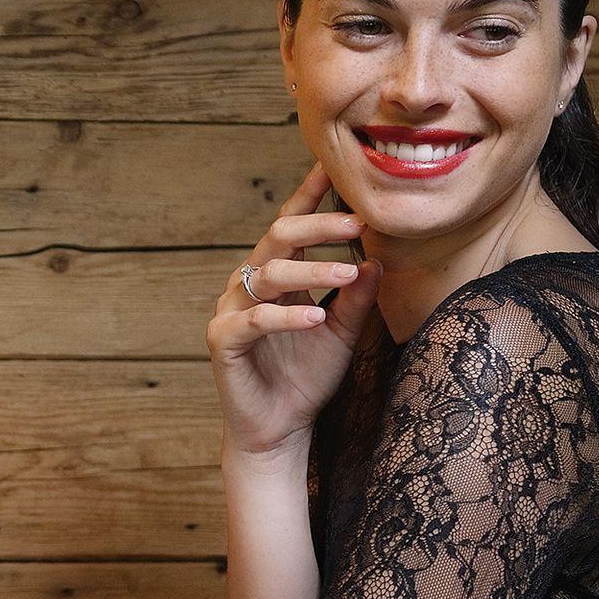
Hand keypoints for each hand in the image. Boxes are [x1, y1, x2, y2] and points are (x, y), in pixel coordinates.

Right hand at [211, 168, 376, 461]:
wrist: (281, 429)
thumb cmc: (307, 378)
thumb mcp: (343, 334)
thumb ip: (357, 298)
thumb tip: (376, 258)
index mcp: (277, 275)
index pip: (293, 225)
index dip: (310, 196)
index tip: (334, 169)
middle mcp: (250, 284)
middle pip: (280, 238)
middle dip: (319, 226)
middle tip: (357, 221)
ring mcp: (233, 310)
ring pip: (270, 275)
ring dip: (312, 271)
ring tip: (348, 273)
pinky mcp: (223, 340)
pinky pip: (254, 320)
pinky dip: (285, 316)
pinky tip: (315, 317)